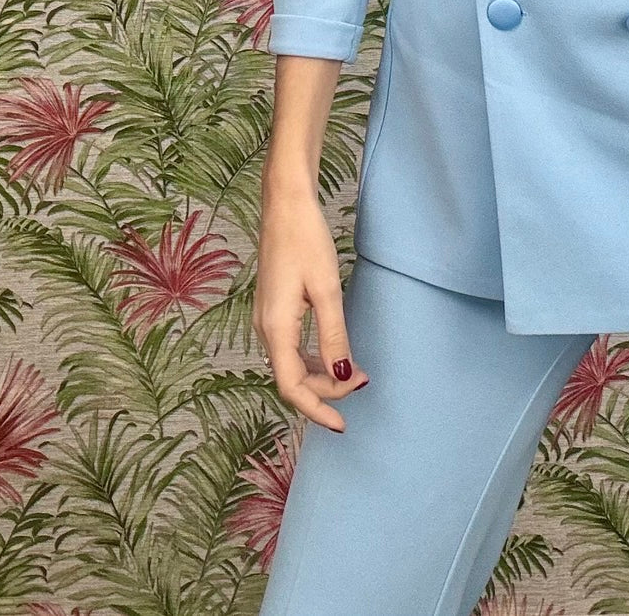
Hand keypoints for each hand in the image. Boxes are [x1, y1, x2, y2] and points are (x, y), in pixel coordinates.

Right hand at [254, 183, 369, 431]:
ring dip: (319, 376)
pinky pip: (289, 348)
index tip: (344, 424)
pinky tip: (331, 355)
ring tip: (354, 373)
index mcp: (276, 328)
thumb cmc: (306, 240)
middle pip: (291, 379)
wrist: (284, 203)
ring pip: (290, 365)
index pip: (292, 387)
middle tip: (363, 381)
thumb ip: (334, 337)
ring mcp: (266, 318)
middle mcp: (265, 328)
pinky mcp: (272, 308)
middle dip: (326, 390)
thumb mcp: (326, 290)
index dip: (317, 409)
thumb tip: (344, 376)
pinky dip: (311, 359)